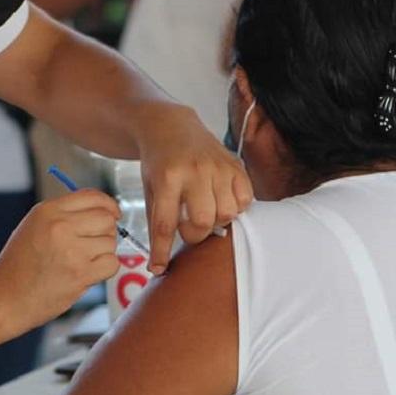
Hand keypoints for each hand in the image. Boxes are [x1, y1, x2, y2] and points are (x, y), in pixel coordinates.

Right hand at [0, 190, 119, 334]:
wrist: (4, 299)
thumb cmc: (18, 265)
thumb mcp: (33, 226)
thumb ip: (64, 215)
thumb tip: (101, 210)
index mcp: (48, 211)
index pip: (92, 197)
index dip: (108, 204)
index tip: (113, 213)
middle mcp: (60, 226)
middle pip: (106, 218)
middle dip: (107, 230)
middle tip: (95, 242)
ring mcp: (71, 250)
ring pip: (110, 242)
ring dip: (103, 252)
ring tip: (83, 261)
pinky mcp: (80, 274)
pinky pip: (111, 263)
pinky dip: (105, 268)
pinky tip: (88, 272)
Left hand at [138, 105, 252, 274]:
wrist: (170, 126)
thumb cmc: (158, 163)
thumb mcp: (150, 189)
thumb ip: (156, 223)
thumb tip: (158, 266)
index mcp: (167, 177)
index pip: (165, 224)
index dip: (162, 251)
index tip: (157, 268)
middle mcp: (195, 171)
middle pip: (203, 220)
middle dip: (195, 234)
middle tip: (188, 228)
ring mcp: (218, 166)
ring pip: (228, 212)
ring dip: (217, 222)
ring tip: (206, 213)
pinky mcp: (235, 164)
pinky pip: (246, 198)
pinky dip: (237, 207)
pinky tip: (222, 202)